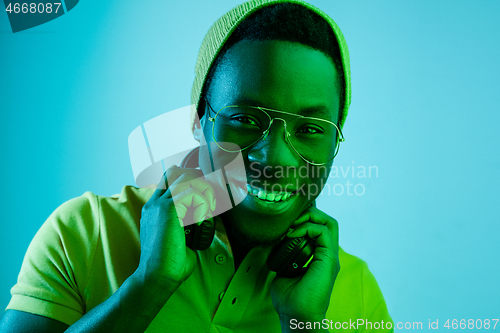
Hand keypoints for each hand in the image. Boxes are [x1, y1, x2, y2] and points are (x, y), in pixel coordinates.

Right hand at [135, 165, 216, 288]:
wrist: (157, 276)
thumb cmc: (170, 264)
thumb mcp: (181, 239)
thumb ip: (189, 225)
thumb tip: (207, 220)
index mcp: (154, 209)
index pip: (169, 180)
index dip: (190, 182)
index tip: (205, 198)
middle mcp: (155, 203)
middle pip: (176, 171)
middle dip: (197, 179)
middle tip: (210, 199)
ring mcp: (159, 205)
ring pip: (185, 178)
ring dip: (203, 189)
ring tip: (209, 208)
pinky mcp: (168, 210)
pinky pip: (191, 192)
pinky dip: (203, 202)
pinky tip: (203, 219)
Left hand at [270, 207, 339, 321]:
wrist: (297, 316)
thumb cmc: (290, 298)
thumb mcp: (283, 269)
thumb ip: (283, 254)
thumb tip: (275, 241)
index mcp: (319, 257)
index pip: (319, 229)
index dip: (305, 220)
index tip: (286, 223)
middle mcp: (327, 255)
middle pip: (327, 222)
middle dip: (309, 214)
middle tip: (291, 219)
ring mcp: (330, 257)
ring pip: (329, 223)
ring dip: (309, 218)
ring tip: (293, 224)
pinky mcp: (328, 259)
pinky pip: (323, 232)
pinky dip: (307, 227)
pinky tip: (293, 234)